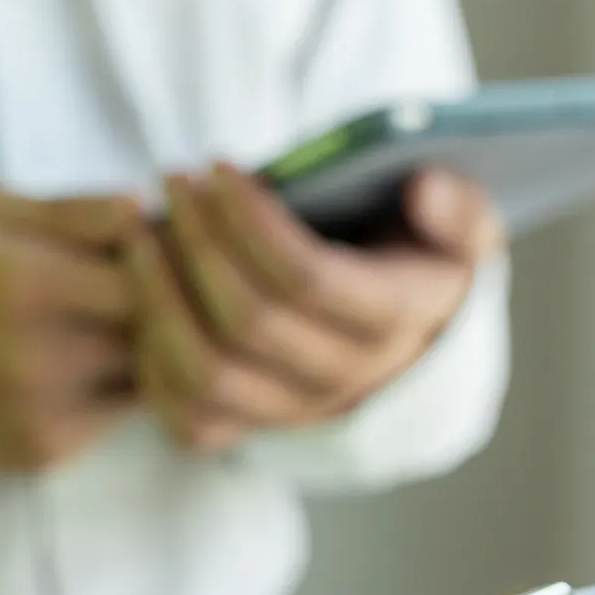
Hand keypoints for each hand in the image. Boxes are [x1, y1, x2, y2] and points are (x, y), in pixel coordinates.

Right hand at [0, 184, 144, 471]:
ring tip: (112, 314)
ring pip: (146, 377)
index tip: (145, 242)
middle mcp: (38, 358)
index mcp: (24, 283)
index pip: (147, 273)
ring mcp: (42, 413)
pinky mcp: (44, 450)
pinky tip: (84, 355)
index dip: (159, 255)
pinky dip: (116, 384)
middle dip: (160, 303)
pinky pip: (116, 413)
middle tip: (149, 279)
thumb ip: (72, 209)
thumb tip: (146, 208)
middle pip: (155, 330)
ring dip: (145, 347)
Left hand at [129, 163, 503, 450]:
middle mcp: (343, 378)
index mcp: (394, 320)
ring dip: (159, 296)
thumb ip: (457, 206)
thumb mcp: (457, 224)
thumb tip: (425, 189)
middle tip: (171, 180)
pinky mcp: (247, 428)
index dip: (251, 221)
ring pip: (206, 373)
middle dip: (198, 242)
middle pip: (247, 321)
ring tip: (137, 227)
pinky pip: (183, 413)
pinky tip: (141, 288)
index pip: (307, 278)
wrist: (401, 331)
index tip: (217, 165)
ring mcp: (291, 411)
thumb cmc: (415, 254)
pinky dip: (149, 354)